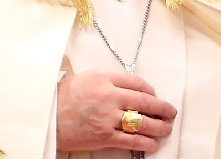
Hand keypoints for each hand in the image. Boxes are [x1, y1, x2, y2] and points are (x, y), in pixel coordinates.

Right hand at [56, 71, 175, 152]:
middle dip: (162, 108)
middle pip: (144, 102)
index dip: (151, 90)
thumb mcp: (90, 77)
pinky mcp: (104, 137)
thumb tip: (133, 88)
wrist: (50, 114)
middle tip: (171, 111)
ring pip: (141, 123)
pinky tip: (154, 143)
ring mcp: (108, 118)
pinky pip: (131, 141)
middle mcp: (109, 97)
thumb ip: (112, 80)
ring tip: (166, 128)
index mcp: (106, 79)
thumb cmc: (68, 93)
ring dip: (158, 126)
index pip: (137, 83)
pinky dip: (145, 143)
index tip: (156, 96)